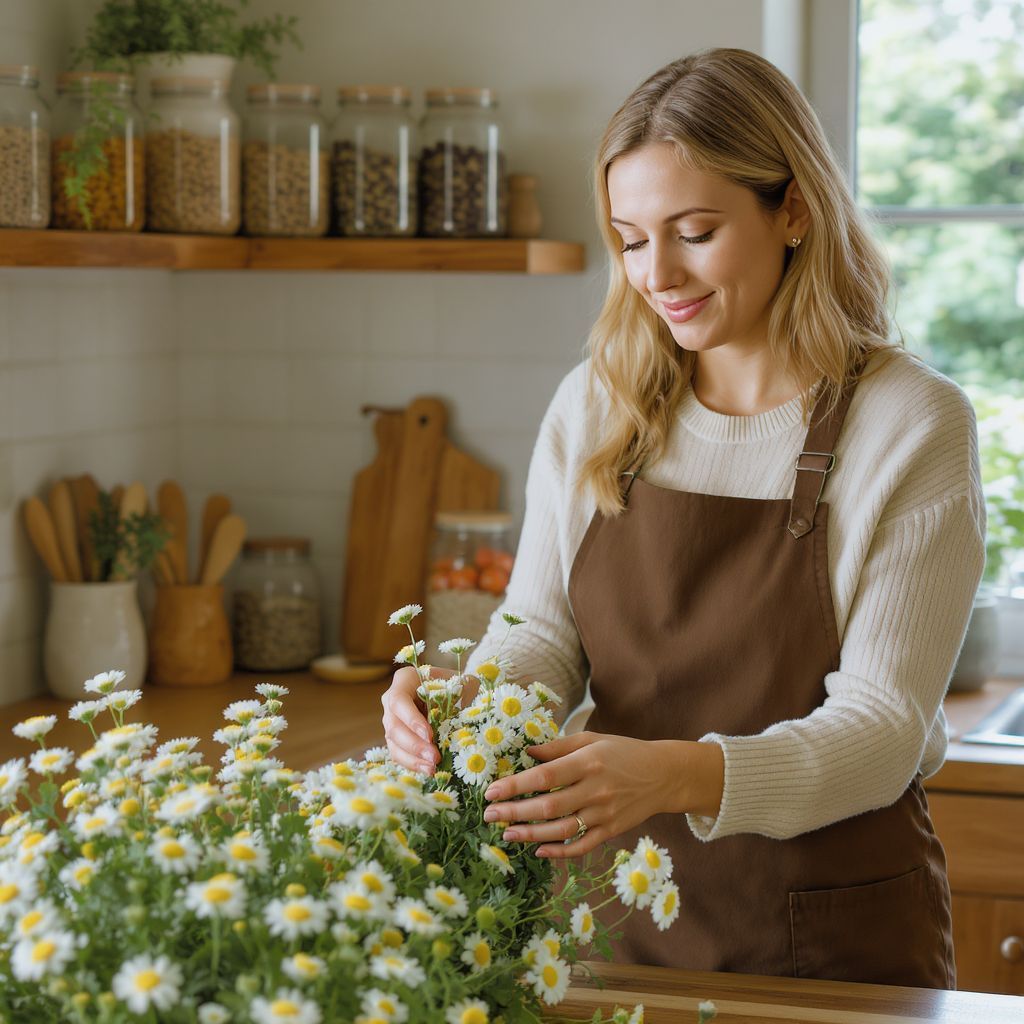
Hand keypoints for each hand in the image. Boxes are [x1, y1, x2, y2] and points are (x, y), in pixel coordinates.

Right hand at [381, 666, 479, 773]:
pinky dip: (413, 764)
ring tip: (432, 768)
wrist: (459, 693)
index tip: (430, 735)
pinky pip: (399, 754)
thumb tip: (457, 723)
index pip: (399, 701)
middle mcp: (393, 701)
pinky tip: (429, 770)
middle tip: (434, 757)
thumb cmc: (460, 685)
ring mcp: (393, 721)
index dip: (411, 720)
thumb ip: (459, 698)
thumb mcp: (463, 685)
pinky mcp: (398, 739)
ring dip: (413, 758)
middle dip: (414, 744)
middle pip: (394, 726)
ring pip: (394, 743)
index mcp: (405, 680)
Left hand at [482, 731, 691, 858]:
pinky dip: (559, 851)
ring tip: (507, 834)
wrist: (663, 775)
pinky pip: (582, 845)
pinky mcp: (611, 830)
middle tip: (488, 815)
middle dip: (514, 812)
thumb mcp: (591, 740)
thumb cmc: (622, 752)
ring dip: (531, 834)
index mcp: (588, 762)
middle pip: (548, 806)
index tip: (491, 791)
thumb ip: (558, 747)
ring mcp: (604, 813)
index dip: (516, 785)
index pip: (545, 776)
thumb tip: (526, 754)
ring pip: (562, 829)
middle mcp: (595, 789)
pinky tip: (539, 850)